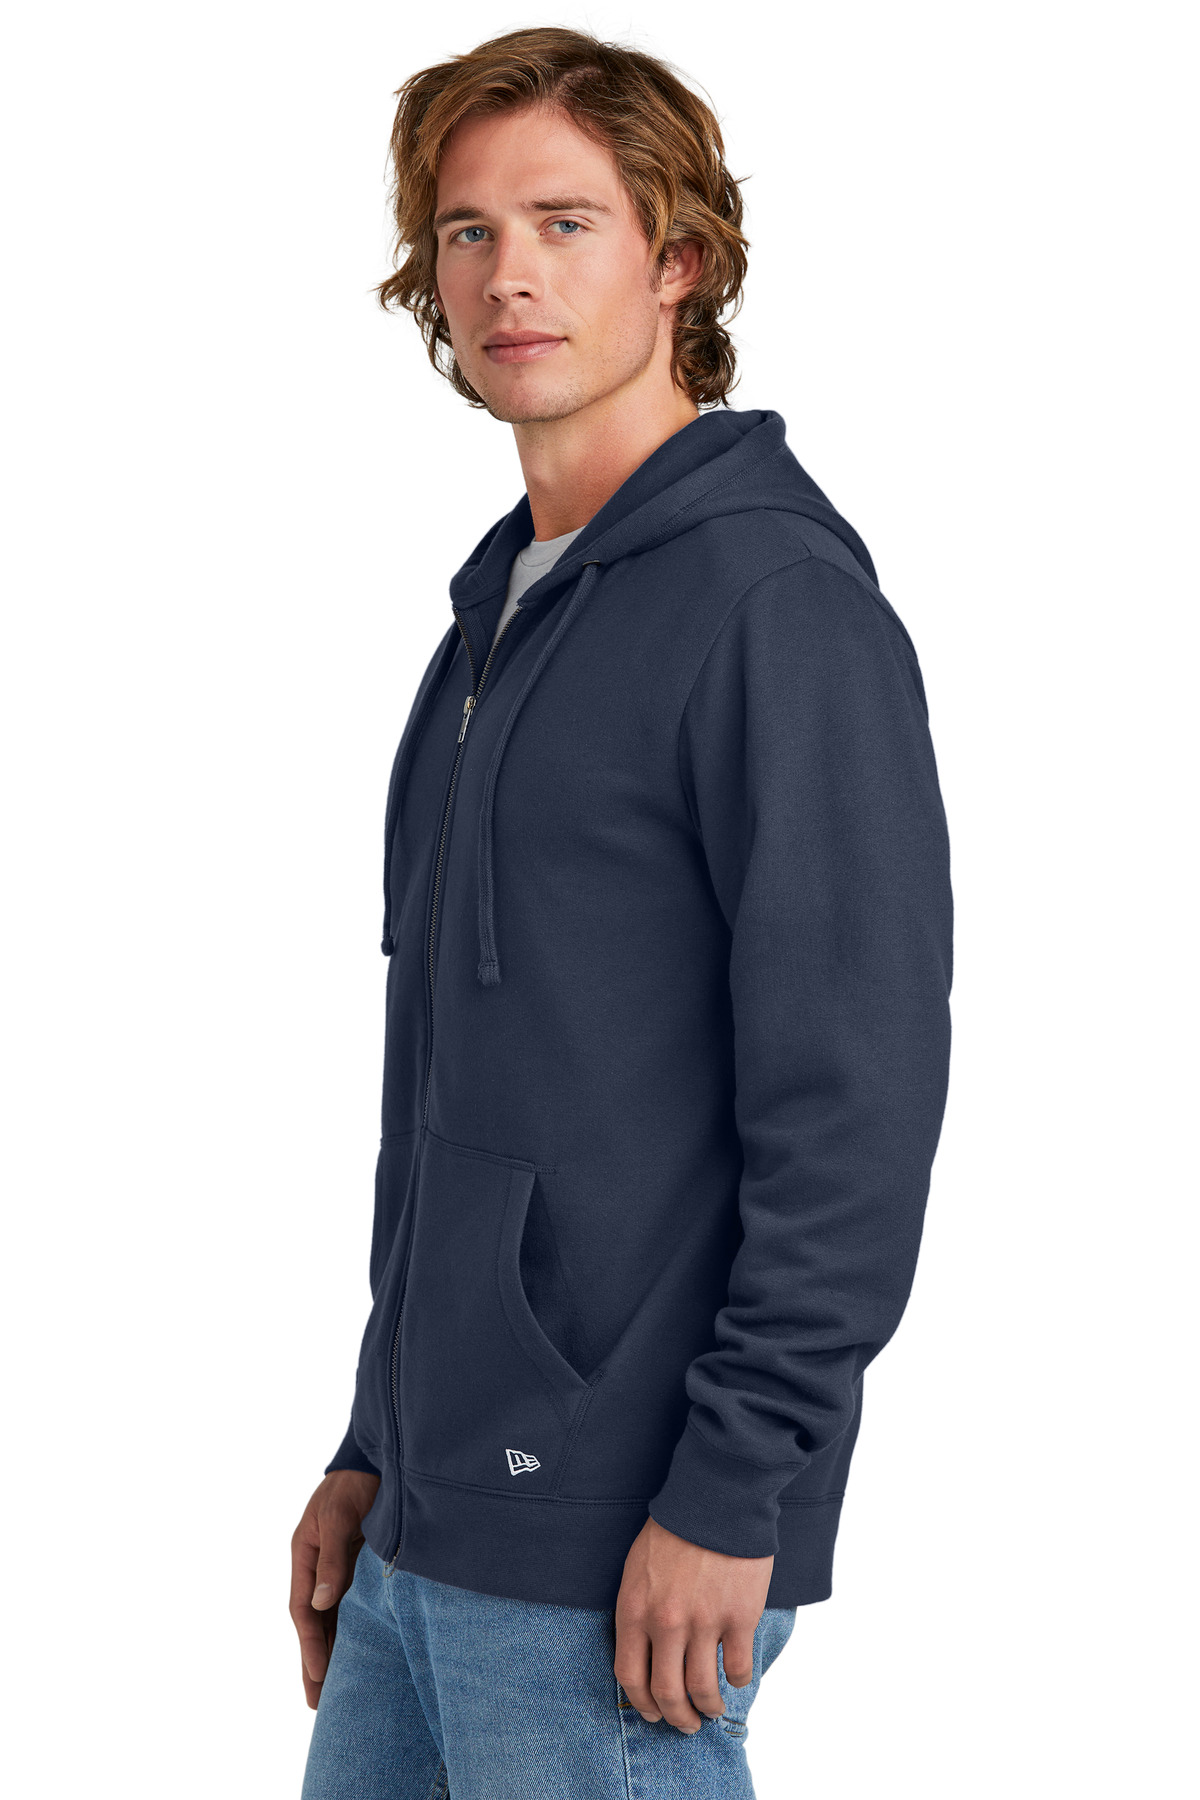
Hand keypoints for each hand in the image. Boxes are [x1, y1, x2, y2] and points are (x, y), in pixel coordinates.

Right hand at [290, 1469, 379, 1709]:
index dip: (310, 1644)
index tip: (319, 1675)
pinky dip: (349, 1631)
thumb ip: (331, 1559)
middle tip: (317, 1704)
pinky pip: (349, 1606)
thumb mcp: (337, 1517)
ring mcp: (336, 1568)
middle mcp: (317, 1567)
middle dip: (314, 1662)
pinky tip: (356, 1654)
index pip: (303, 1609)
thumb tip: (321, 1603)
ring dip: (331, 1652)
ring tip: (333, 1693)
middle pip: (313, 1623)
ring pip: (330, 1620)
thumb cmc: (352, 1486)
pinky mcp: (357, 1567)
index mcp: (304, 1555)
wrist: (373, 1460)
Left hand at [613, 1515, 773, 1733]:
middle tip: (686, 1724)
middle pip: (667, 1693)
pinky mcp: (739, 1618)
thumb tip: (645, 1654)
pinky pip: (738, 1668)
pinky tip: (736, 1678)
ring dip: (708, 1708)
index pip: (630, 1675)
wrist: (716, 1499)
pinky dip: (738, 1682)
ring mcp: (704, 1622)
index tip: (653, 1713)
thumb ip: (638, 1611)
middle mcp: (666, 1623)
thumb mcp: (637, 1568)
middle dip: (677, 1717)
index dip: (642, 1703)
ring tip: (712, 1710)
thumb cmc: (673, 1530)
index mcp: (635, 1609)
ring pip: (703, 1689)